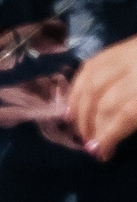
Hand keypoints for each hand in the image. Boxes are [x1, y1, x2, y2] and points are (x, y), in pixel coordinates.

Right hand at [71, 38, 136, 158]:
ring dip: (78, 108)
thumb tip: (121, 131)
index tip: (101, 155)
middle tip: (89, 145)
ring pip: (92, 82)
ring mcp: (128, 53)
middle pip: (104, 100)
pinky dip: (77, 85)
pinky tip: (73, 102)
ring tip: (76, 128)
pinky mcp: (121, 46)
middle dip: (92, 126)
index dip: (109, 136)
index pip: (125, 114)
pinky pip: (91, 65)